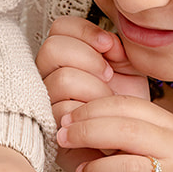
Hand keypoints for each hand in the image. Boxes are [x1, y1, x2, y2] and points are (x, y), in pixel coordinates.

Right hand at [36, 17, 149, 171]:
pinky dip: (88, 112)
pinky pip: (62, 110)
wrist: (128, 143)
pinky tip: (98, 119)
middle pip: (52, 48)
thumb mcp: (128, 69)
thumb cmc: (124, 107)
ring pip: (62, 79)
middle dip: (89, 58)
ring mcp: (43, 102)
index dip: (85, 31)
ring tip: (107, 101)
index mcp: (65, 58)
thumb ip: (117, 48)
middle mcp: (48, 76)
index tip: (109, 46)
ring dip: (94, 89)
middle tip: (108, 75)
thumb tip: (108, 43)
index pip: (59, 28)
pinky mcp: (47, 128)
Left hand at [55, 95, 172, 171]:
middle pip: (127, 130)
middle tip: (62, 139)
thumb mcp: (133, 143)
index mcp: (166, 123)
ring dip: (97, 170)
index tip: (66, 120)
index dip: (91, 110)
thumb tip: (67, 118)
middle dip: (87, 132)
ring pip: (130, 168)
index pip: (126, 105)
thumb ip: (109, 127)